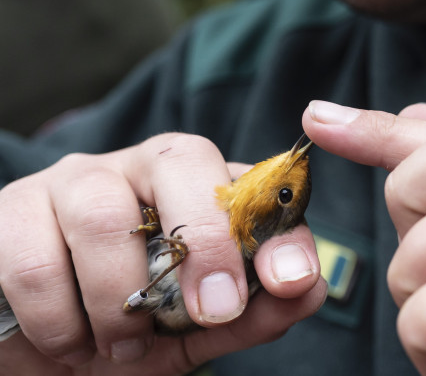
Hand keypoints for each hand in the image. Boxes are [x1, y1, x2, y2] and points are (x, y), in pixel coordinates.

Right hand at [0, 133, 324, 374]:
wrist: (47, 351)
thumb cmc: (132, 328)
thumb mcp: (198, 328)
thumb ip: (253, 311)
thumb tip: (308, 287)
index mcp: (194, 188)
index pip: (247, 180)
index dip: (275, 225)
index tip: (289, 281)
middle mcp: (137, 169)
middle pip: (179, 162)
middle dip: (205, 243)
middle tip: (213, 311)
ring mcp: (71, 183)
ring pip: (103, 215)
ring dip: (118, 299)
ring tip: (121, 344)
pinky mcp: (11, 213)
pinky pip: (35, 260)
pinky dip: (60, 320)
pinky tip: (69, 342)